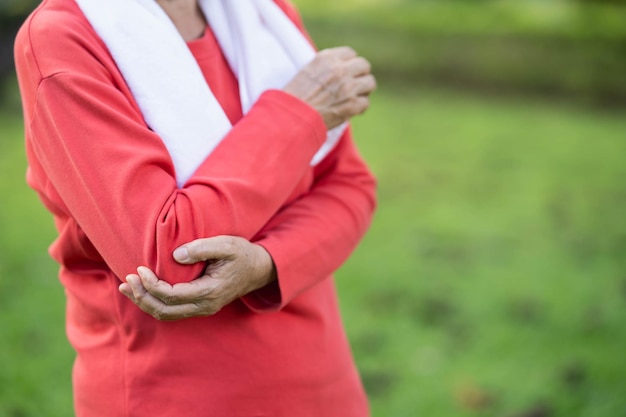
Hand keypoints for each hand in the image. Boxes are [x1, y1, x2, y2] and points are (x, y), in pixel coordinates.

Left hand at [119, 236, 276, 320]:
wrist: (258, 270)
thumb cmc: (242, 254)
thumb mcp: (227, 245)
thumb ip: (202, 248)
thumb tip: (177, 255)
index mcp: (210, 291)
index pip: (172, 295)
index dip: (152, 284)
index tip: (140, 269)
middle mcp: (205, 306)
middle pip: (165, 310)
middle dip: (142, 296)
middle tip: (127, 279)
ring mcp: (202, 309)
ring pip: (166, 314)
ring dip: (144, 302)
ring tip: (127, 287)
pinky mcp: (199, 306)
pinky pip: (172, 311)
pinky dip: (154, 303)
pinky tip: (143, 291)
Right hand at [283, 46, 376, 129]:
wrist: (291, 116)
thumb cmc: (295, 97)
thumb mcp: (308, 71)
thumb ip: (326, 66)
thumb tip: (342, 68)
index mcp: (327, 58)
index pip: (350, 53)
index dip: (350, 63)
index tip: (347, 71)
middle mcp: (340, 70)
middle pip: (364, 65)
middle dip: (360, 75)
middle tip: (354, 84)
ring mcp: (348, 87)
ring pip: (370, 83)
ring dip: (364, 90)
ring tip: (355, 97)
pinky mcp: (352, 105)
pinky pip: (366, 103)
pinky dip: (360, 107)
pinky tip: (352, 110)